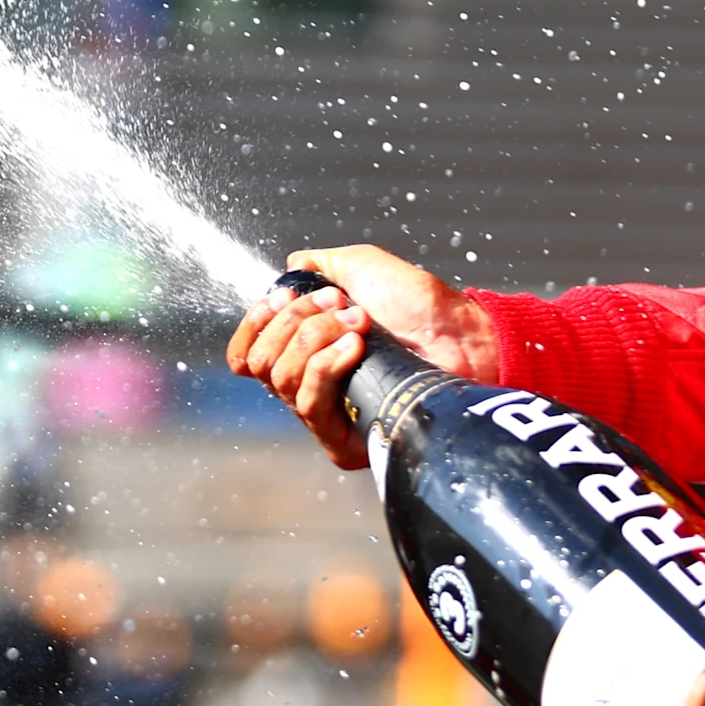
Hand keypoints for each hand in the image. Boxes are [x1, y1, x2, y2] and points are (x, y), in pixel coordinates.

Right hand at [223, 244, 505, 468]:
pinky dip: (327, 365)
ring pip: (280, 378)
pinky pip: (308, 401)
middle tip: (340, 305)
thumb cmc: (419, 305)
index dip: (254, 325)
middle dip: (294, 322)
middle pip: (261, 361)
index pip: (246, 355)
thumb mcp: (360, 269)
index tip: (280, 298)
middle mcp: (307, 386)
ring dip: (316, 338)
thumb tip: (288, 270)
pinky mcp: (340, 439)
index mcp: (304, 352)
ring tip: (359, 324)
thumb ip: (317, 266)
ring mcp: (324, 414)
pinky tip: (356, 346)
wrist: (458, 336)